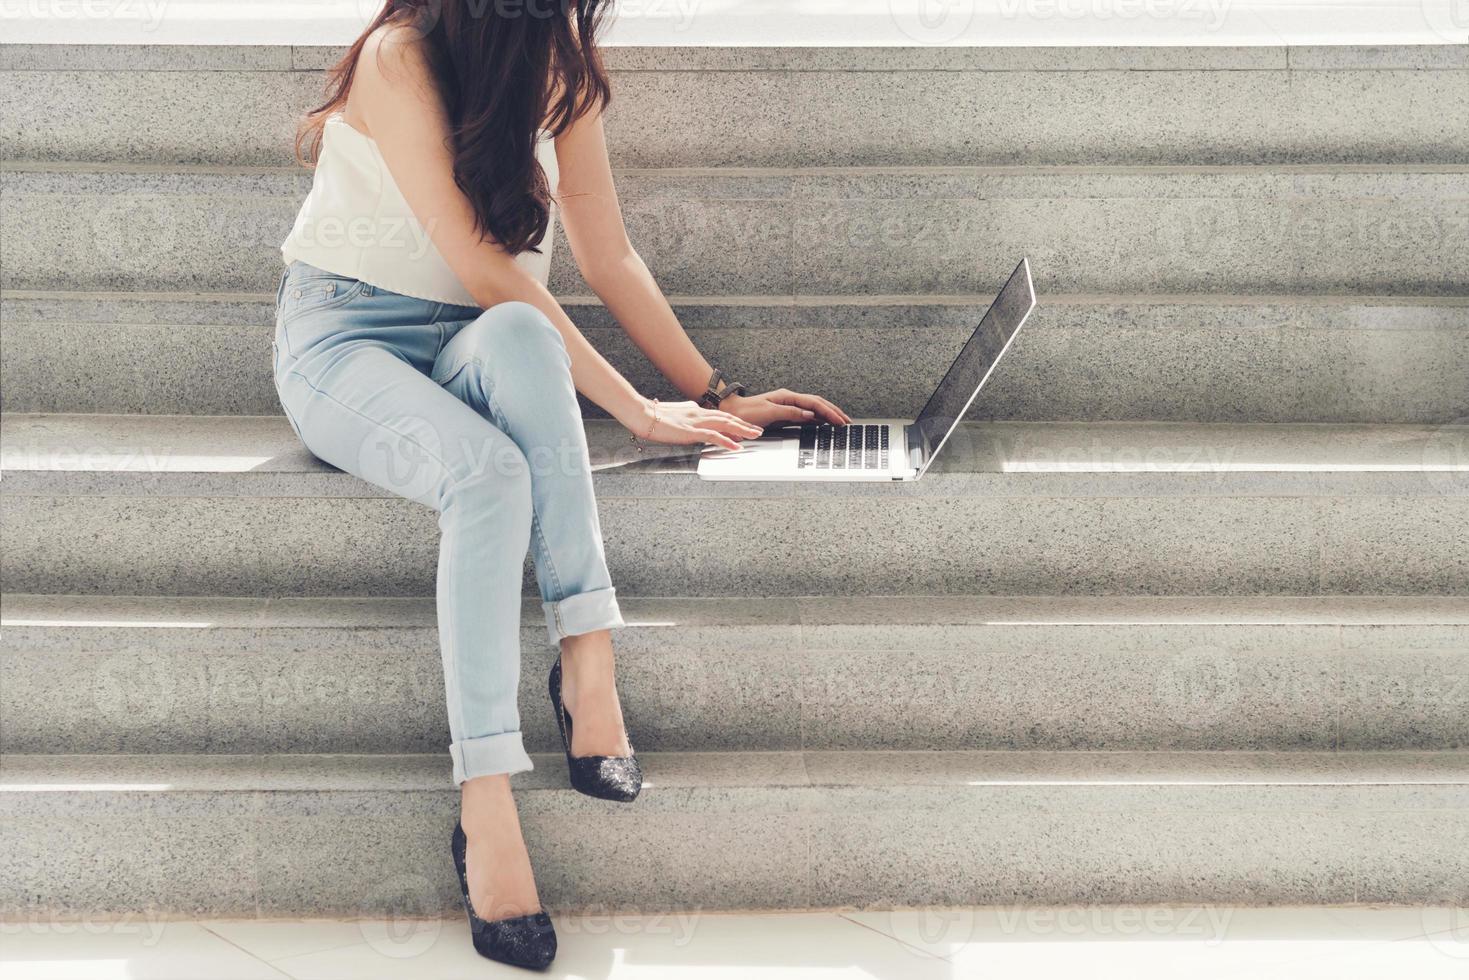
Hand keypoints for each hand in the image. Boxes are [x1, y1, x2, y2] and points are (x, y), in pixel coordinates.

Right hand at [619, 398, 761, 451]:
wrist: (641, 414)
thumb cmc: (651, 416)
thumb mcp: (673, 415)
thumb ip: (684, 418)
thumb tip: (690, 423)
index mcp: (694, 409)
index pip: (718, 415)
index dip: (733, 421)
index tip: (743, 427)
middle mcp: (698, 413)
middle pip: (727, 418)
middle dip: (744, 424)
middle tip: (758, 430)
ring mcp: (696, 421)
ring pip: (726, 424)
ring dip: (742, 430)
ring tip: (755, 436)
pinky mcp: (691, 431)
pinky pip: (714, 436)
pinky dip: (727, 441)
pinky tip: (737, 446)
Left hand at [721, 389, 850, 428]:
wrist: (732, 414)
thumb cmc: (746, 413)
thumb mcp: (768, 412)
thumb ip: (790, 413)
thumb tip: (809, 415)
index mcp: (787, 396)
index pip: (814, 403)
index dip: (829, 412)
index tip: (839, 421)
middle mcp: (789, 400)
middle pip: (817, 404)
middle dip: (833, 412)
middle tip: (847, 422)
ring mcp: (788, 407)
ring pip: (813, 410)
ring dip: (827, 415)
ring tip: (840, 423)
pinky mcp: (785, 415)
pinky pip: (806, 416)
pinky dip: (817, 420)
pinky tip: (824, 425)